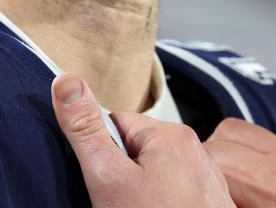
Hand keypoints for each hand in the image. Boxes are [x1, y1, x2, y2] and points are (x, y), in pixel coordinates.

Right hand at [51, 73, 235, 207]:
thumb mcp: (108, 177)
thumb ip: (85, 130)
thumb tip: (65, 80)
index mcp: (171, 134)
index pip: (116, 126)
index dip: (100, 154)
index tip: (101, 180)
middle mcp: (196, 151)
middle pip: (136, 152)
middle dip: (121, 177)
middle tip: (120, 205)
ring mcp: (206, 180)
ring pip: (155, 178)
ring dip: (141, 196)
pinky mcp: (209, 204)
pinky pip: (173, 196)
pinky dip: (160, 207)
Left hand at [203, 106, 275, 207]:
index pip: (232, 129)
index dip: (227, 142)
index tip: (231, 161)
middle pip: (214, 149)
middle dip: (212, 161)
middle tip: (220, 181)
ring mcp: (260, 205)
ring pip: (209, 175)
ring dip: (209, 183)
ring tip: (220, 195)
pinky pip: (213, 201)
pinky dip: (212, 201)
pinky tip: (223, 205)